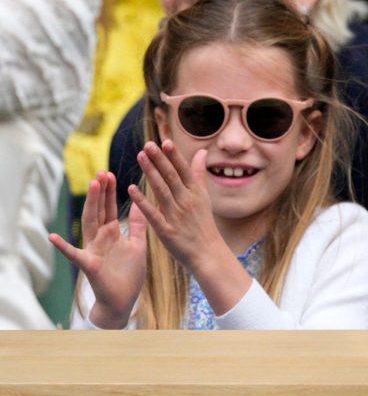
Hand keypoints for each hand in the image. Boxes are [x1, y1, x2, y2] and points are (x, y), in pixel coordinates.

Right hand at [49, 172, 146, 328]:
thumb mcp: (137, 245)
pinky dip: (63, 246)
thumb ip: (137, 226)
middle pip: (98, 211)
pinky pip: (74, 254)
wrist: (123, 300)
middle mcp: (100, 239)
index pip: (109, 208)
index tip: (110, 174)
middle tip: (101, 172)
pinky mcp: (89, 264)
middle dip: (100, 192)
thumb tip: (142, 205)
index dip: (109, 192)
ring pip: (89, 224)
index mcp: (112, 234)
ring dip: (90, 205)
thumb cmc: (129, 274)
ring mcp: (92, 250)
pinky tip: (53, 236)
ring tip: (92, 186)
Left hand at [128, 140, 222, 273]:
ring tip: (140, 157)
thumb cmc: (203, 224)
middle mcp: (187, 202)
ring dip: (150, 173)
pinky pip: (152, 214)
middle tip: (148, 145)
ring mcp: (176, 216)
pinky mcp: (166, 231)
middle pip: (171, 177)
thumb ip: (198, 174)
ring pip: (161, 191)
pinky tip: (131, 189)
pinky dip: (142, 201)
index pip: (184, 170)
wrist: (208, 253)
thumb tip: (201, 152)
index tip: (165, 141)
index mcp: (196, 193)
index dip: (174, 156)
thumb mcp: (204, 197)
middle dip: (160, 160)